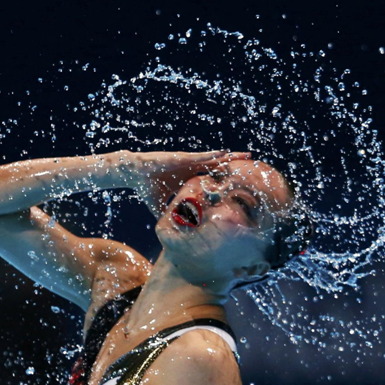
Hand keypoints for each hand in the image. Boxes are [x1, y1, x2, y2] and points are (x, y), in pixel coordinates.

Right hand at [110, 150, 251, 214]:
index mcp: (188, 178)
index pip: (210, 178)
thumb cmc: (145, 187)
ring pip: (213, 159)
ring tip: (245, 155)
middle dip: (233, 165)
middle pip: (217, 166)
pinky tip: (226, 153)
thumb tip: (168, 231)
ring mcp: (188, 162)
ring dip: (229, 157)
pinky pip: (201, 157)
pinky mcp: (182, 158)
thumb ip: (166, 215)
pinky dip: (213, 155)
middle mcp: (191, 168)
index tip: (237, 180)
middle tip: (250, 163)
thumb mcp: (159, 205)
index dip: (224, 178)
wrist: (134, 174)